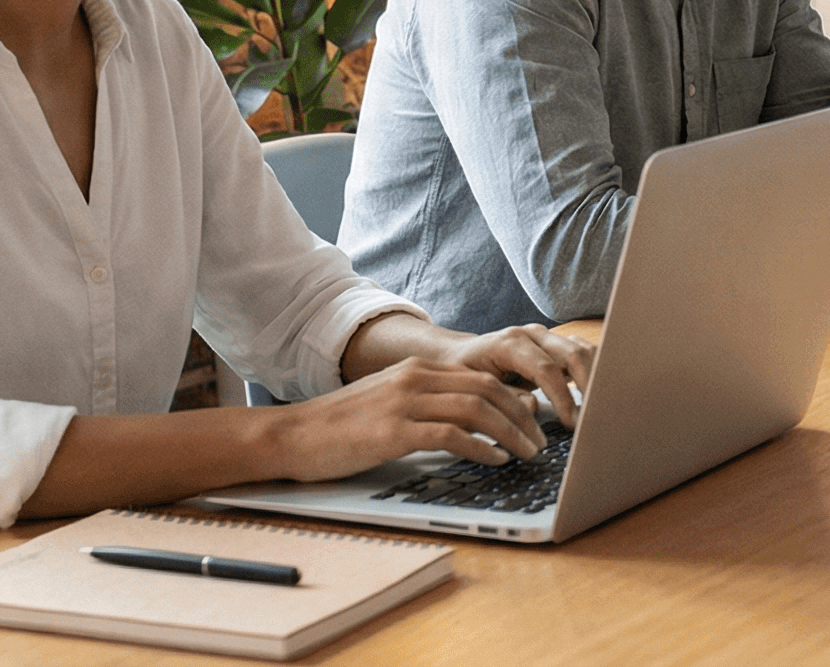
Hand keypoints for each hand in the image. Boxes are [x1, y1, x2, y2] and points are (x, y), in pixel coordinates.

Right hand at [271, 355, 564, 482]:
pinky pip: (451, 434)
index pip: (481, 377)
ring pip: (477, 408)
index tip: (533, 423)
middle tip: (539, 441)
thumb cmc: (339, 427)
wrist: (291, 436)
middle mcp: (414, 378)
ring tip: (526, 453)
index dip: (514, 399)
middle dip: (521, 416)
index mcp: (416, 369)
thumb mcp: (389, 404)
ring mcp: (404, 402)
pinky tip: (494, 460)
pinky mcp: (393, 431)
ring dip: (510, 433)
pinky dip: (480, 448)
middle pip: (487, 389)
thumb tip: (471, 424)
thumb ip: (427, 404)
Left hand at [424, 323, 594, 429]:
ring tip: (599, 408)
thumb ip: (504, 398)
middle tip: (594, 417)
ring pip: (583, 350)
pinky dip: (594, 373)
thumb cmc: (462, 373)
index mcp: (510, 343)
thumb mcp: (474, 389)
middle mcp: (532, 334)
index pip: (546, 369)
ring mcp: (546, 337)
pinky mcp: (554, 346)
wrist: (458, 354)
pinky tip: (595, 396)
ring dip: (596, 378)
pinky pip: (582, 354)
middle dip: (589, 386)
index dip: (562, 397)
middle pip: (573, 354)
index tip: (572, 422)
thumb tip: (534, 407)